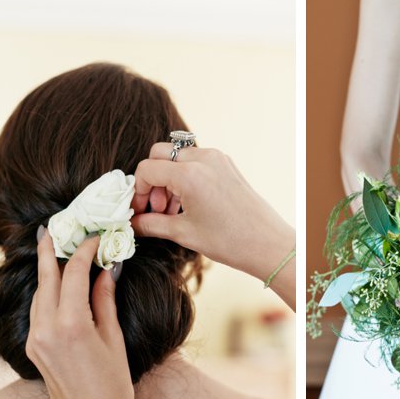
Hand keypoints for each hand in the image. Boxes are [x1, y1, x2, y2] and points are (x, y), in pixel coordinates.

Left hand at [26, 228, 133, 398]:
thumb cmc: (113, 386)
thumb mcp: (113, 338)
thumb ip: (104, 300)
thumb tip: (106, 269)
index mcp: (71, 325)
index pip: (73, 274)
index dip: (84, 251)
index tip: (96, 238)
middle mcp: (46, 329)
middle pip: (46, 278)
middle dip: (50, 251)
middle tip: (53, 228)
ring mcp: (36, 339)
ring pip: (39, 293)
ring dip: (47, 271)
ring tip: (55, 251)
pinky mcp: (33, 348)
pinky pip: (38, 311)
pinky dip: (47, 292)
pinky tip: (56, 284)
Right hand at [131, 144, 294, 285]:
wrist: (267, 244)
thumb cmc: (229, 241)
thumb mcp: (183, 233)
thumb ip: (151, 224)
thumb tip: (132, 223)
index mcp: (189, 174)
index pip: (147, 169)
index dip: (138, 191)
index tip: (138, 210)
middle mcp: (203, 159)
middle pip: (159, 155)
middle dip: (152, 181)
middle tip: (157, 209)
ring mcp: (217, 159)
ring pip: (177, 156)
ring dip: (168, 179)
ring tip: (172, 210)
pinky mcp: (226, 164)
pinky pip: (195, 161)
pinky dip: (185, 177)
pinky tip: (188, 203)